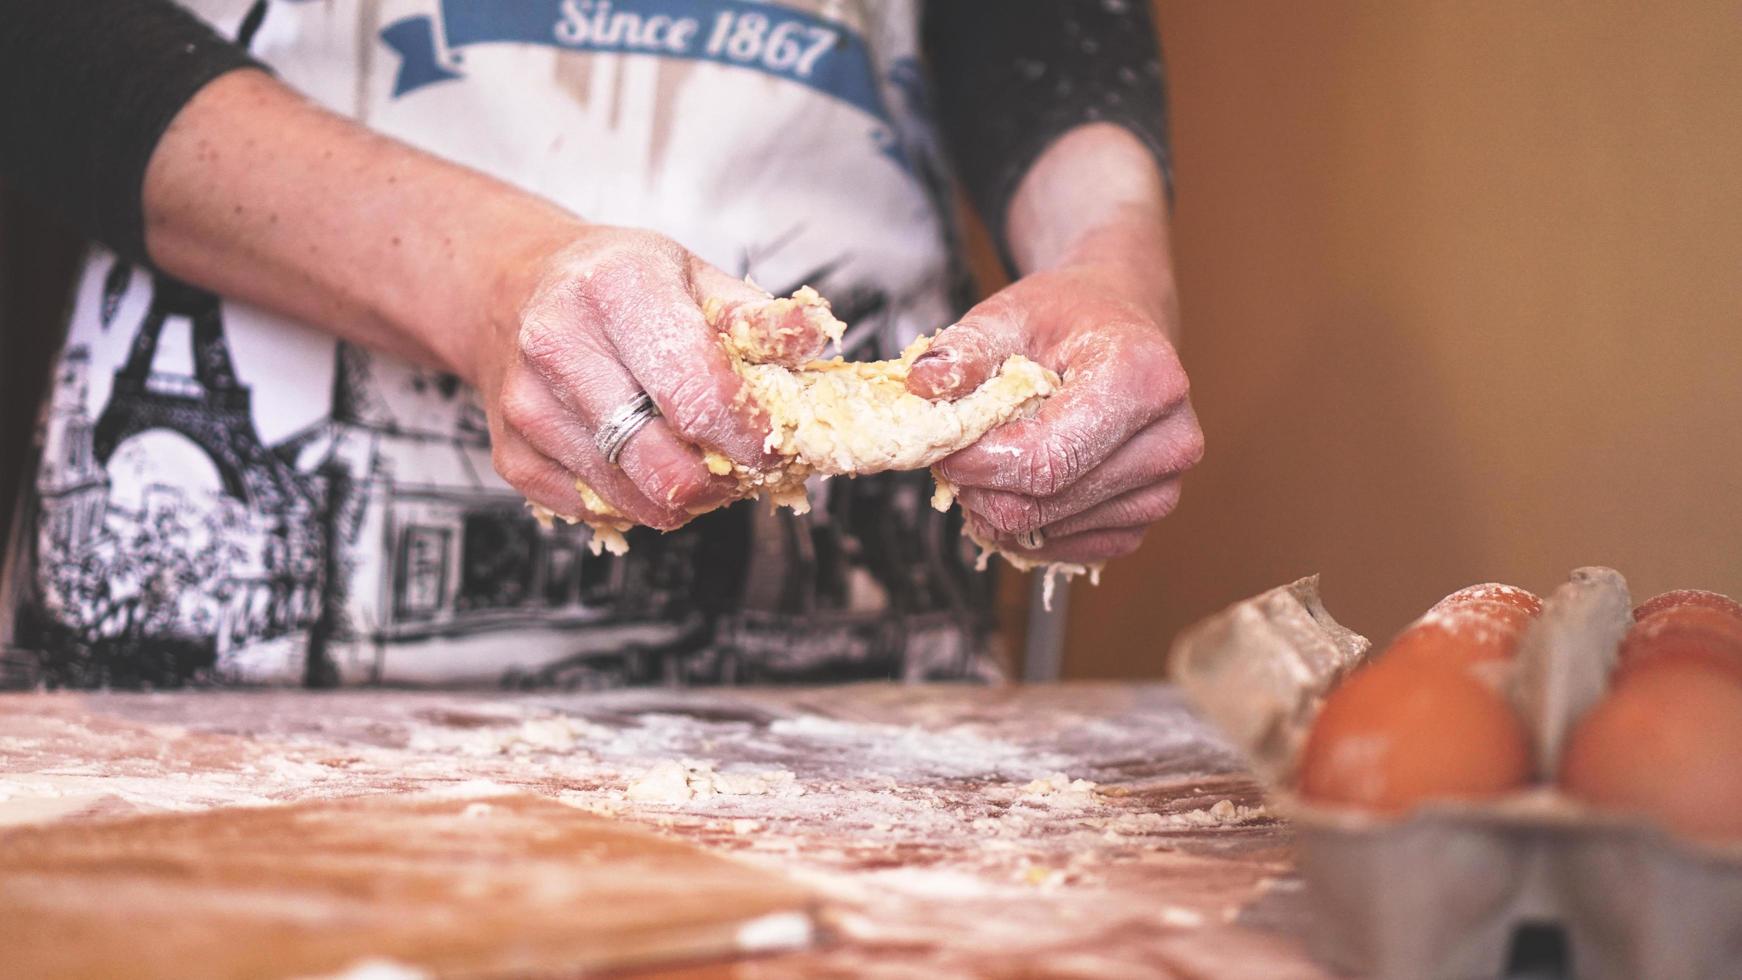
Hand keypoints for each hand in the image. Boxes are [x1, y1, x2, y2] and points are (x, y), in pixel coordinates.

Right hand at [472, 224, 782, 529]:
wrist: (509, 287)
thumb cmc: (614, 283)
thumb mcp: (690, 274)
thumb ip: (757, 317)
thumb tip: (815, 341)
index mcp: (615, 288)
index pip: (699, 393)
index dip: (752, 435)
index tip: (779, 444)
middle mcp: (559, 346)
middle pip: (664, 462)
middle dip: (721, 480)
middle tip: (744, 464)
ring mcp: (527, 407)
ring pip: (633, 498)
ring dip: (685, 496)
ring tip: (702, 460)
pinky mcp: (511, 455)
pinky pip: (595, 512)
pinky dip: (636, 501)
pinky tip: (648, 462)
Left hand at [907, 263, 1202, 564]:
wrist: (1117, 328)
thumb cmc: (1067, 320)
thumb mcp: (1009, 314)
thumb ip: (965, 349)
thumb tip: (924, 384)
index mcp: (1144, 378)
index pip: (1047, 457)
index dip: (980, 465)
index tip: (943, 451)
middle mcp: (1169, 439)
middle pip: (1047, 501)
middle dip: (983, 489)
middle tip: (957, 459)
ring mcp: (1164, 487)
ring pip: (1051, 530)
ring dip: (1001, 508)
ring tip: (990, 463)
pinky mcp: (1145, 519)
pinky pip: (1070, 548)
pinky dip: (1027, 529)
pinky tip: (1016, 489)